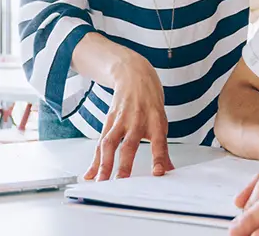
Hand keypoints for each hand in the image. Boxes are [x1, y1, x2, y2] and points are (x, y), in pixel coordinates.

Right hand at [85, 53, 173, 180]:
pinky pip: (100, 143)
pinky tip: (89, 174)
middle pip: (129, 145)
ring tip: (101, 182)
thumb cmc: (149, 101)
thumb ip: (162, 148)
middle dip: (124, 165)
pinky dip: (94, 160)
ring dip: (104, 164)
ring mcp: (120, 120)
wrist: (134, 75)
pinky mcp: (108, 121)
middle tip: (120, 182)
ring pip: (109, 143)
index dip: (159, 158)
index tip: (158, 173)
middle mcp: (137, 120)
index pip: (159, 143)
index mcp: (155, 121)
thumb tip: (169, 171)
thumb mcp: (161, 121)